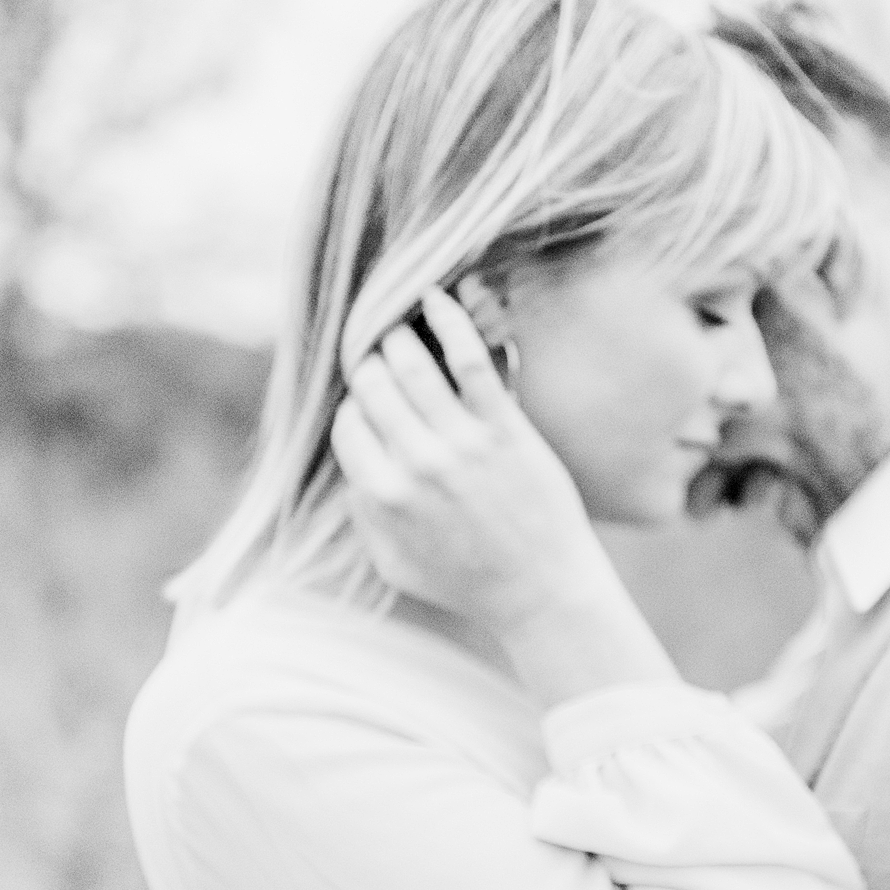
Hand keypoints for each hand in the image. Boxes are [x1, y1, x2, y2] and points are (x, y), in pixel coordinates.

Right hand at [332, 289, 594, 632]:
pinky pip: (471, 358)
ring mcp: (462, 443)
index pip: (348, 427)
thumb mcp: (395, 565)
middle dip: (370, 365)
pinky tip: (438, 298)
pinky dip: (450, 319)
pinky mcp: (504, 428)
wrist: (542, 592)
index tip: (367, 405)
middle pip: (373, 387)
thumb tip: (353, 473)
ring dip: (399, 335)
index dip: (353, 411)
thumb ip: (364, 519)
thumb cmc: (469, 585)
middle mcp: (417, 464)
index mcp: (384, 497)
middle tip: (379, 355)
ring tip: (401, 323)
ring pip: (413, 364)